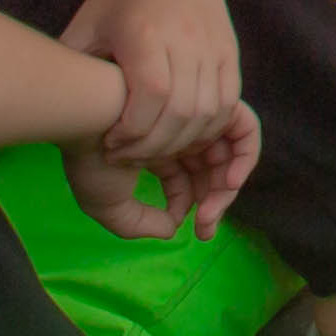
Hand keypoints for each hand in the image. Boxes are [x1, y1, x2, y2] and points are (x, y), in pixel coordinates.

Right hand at [66, 102, 260, 244]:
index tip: (197, 233)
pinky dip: (245, 154)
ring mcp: (195, 119)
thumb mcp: (110, 206)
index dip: (195, 210)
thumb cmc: (92, 159)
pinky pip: (243, 128)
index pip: (187, 185)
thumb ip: (139, 224)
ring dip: (227, 186)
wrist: (91, 116)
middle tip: (206, 227)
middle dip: (214, 202)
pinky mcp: (213, 102)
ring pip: (227, 155)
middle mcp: (178, 136)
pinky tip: (229, 182)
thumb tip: (173, 228)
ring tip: (213, 210)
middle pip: (210, 171)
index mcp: (157, 153)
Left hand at [67, 0, 247, 167]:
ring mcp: (213, 45)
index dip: (133, 131)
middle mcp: (187, 40)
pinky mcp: (229, 50)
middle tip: (127, 154)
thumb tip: (55, 117)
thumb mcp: (84, 28)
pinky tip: (182, 134)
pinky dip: (208, 128)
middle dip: (153, 146)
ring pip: (209, 111)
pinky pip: (229, 101)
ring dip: (181, 142)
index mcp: (146, 34)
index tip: (110, 143)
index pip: (152, 95)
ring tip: (152, 148)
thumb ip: (73, 72)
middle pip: (182, 111)